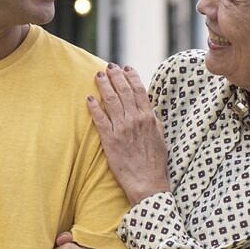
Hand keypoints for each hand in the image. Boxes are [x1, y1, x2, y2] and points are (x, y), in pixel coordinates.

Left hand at [88, 64, 170, 203]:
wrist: (147, 182)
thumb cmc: (154, 162)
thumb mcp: (160, 136)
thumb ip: (153, 120)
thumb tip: (148, 108)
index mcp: (148, 117)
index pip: (139, 90)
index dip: (131, 76)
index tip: (125, 67)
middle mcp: (135, 120)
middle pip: (123, 91)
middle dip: (115, 76)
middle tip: (109, 66)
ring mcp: (122, 129)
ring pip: (111, 101)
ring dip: (104, 85)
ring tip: (98, 75)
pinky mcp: (110, 140)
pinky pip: (100, 119)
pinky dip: (94, 107)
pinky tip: (89, 98)